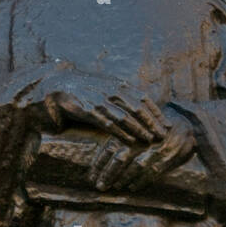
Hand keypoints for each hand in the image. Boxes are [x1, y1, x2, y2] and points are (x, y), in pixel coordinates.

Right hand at [43, 75, 169, 145]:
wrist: (58, 86)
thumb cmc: (85, 89)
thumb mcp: (107, 88)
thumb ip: (122, 97)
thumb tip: (140, 109)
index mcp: (118, 84)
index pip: (143, 98)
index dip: (156, 112)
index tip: (167, 124)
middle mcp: (112, 91)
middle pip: (138, 108)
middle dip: (152, 122)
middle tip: (163, 135)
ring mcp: (101, 100)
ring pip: (126, 117)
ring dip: (140, 129)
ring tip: (150, 140)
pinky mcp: (89, 110)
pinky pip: (109, 124)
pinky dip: (121, 133)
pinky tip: (131, 142)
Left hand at [90, 110, 194, 190]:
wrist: (188, 123)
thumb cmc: (157, 126)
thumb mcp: (139, 126)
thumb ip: (123, 136)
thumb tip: (103, 154)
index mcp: (131, 129)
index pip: (110, 146)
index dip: (99, 163)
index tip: (91, 176)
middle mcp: (142, 138)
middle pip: (120, 158)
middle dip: (108, 174)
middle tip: (99, 186)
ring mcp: (156, 148)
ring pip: (135, 167)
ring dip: (124, 179)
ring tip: (115, 187)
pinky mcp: (169, 156)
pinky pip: (153, 172)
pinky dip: (141, 181)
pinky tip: (132, 187)